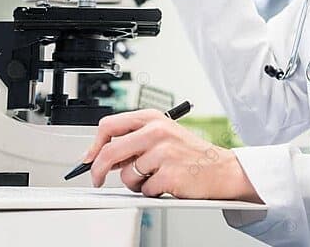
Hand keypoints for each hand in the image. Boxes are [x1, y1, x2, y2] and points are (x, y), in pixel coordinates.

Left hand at [82, 109, 261, 202]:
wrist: (221, 168)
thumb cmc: (190, 153)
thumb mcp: (163, 135)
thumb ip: (135, 139)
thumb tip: (103, 155)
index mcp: (152, 118)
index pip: (109, 125)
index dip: (94, 145)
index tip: (89, 158)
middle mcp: (156, 131)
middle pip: (111, 151)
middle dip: (97, 169)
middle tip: (96, 178)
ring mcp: (163, 152)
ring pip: (126, 175)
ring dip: (134, 182)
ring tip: (153, 177)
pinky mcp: (169, 173)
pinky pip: (144, 189)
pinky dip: (151, 191)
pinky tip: (166, 183)